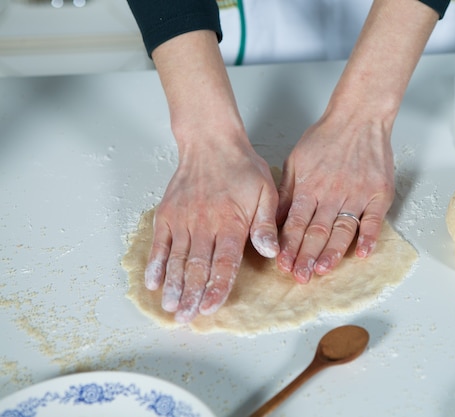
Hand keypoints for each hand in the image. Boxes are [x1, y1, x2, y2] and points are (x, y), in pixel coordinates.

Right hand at [145, 141, 278, 322]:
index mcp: (231, 223)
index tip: (210, 308)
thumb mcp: (266, 192)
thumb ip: (266, 224)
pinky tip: (152, 282)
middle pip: (197, 267)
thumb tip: (270, 252)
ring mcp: (183, 220)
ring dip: (173, 286)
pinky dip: (155, 264)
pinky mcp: (168, 214)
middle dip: (191, 296)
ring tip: (170, 308)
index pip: (224, 263)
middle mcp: (205, 225)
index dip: (216, 287)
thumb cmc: (242, 168)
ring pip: (176, 260)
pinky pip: (159, 244)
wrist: (211, 143)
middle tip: (186, 319)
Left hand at [274, 0, 437, 282]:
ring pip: (342, 230)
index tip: (283, 264)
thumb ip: (287, 192)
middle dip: (306, 257)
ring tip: (324, 270)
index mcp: (309, 188)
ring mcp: (356, 195)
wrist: (358, 118)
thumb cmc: (325, 138)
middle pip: (316, 232)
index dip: (288, 245)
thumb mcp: (296, 161)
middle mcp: (331, 194)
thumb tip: (274, 218)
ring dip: (333, 252)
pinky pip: (373, 219)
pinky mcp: (378, 193)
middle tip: (300, 277)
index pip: (296, 223)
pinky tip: (364, 253)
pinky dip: (369, 237)